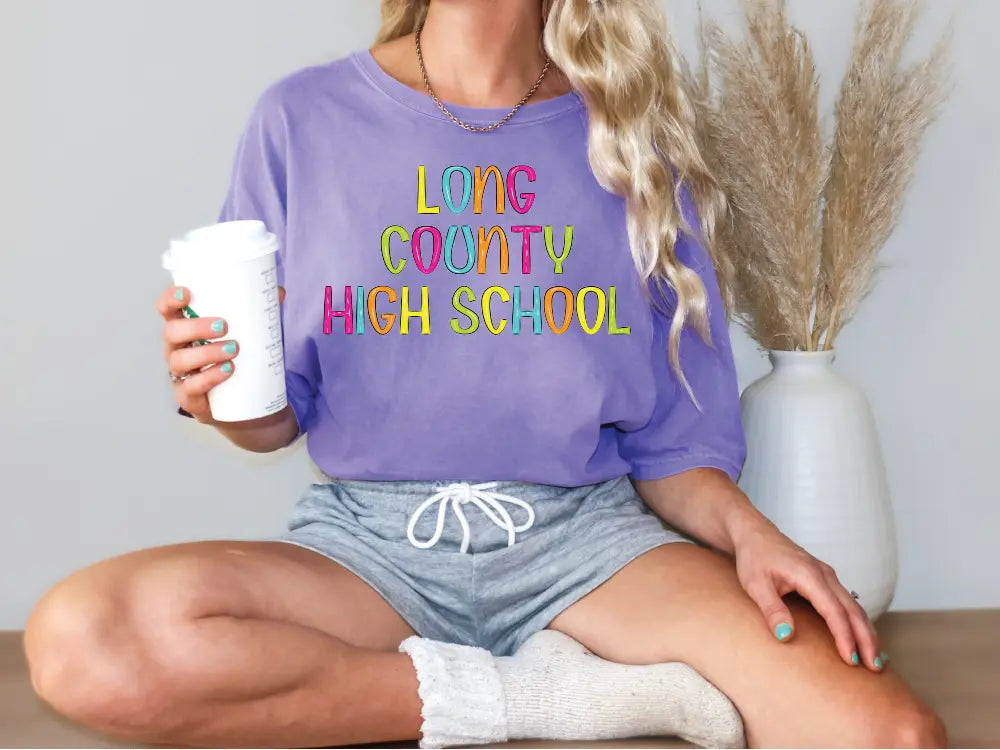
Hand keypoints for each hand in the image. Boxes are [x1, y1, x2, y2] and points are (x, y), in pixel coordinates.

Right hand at [157, 284, 285, 422]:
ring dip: (206, 352)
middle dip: (196, 327)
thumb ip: (258, 312)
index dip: (170, 300)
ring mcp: (181, 374)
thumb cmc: (235, 359)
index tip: (186, 294)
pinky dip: (209, 378)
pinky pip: (189, 389)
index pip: (167, 309)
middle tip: (224, 326)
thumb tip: (278, 293)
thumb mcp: (246, 334)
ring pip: (180, 360)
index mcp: (185, 328)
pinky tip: (228, 371)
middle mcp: (177, 349)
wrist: (240, 404)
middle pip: (172, 332)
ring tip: (233, 349)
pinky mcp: (188, 397)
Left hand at [730, 515, 884, 672]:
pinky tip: (862, 640)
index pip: (834, 610)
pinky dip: (858, 623)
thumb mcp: (755, 585)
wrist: (755, 534)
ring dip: (867, 633)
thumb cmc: (754, 558)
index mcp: (809, 575)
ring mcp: (828, 576)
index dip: (844, 636)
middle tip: (875, 667)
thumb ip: (772, 609)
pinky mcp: (826, 580)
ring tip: (876, 660)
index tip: (851, 660)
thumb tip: (786, 636)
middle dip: (867, 639)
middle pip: (853, 610)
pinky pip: (848, 603)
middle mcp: (824, 574)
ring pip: (855, 607)